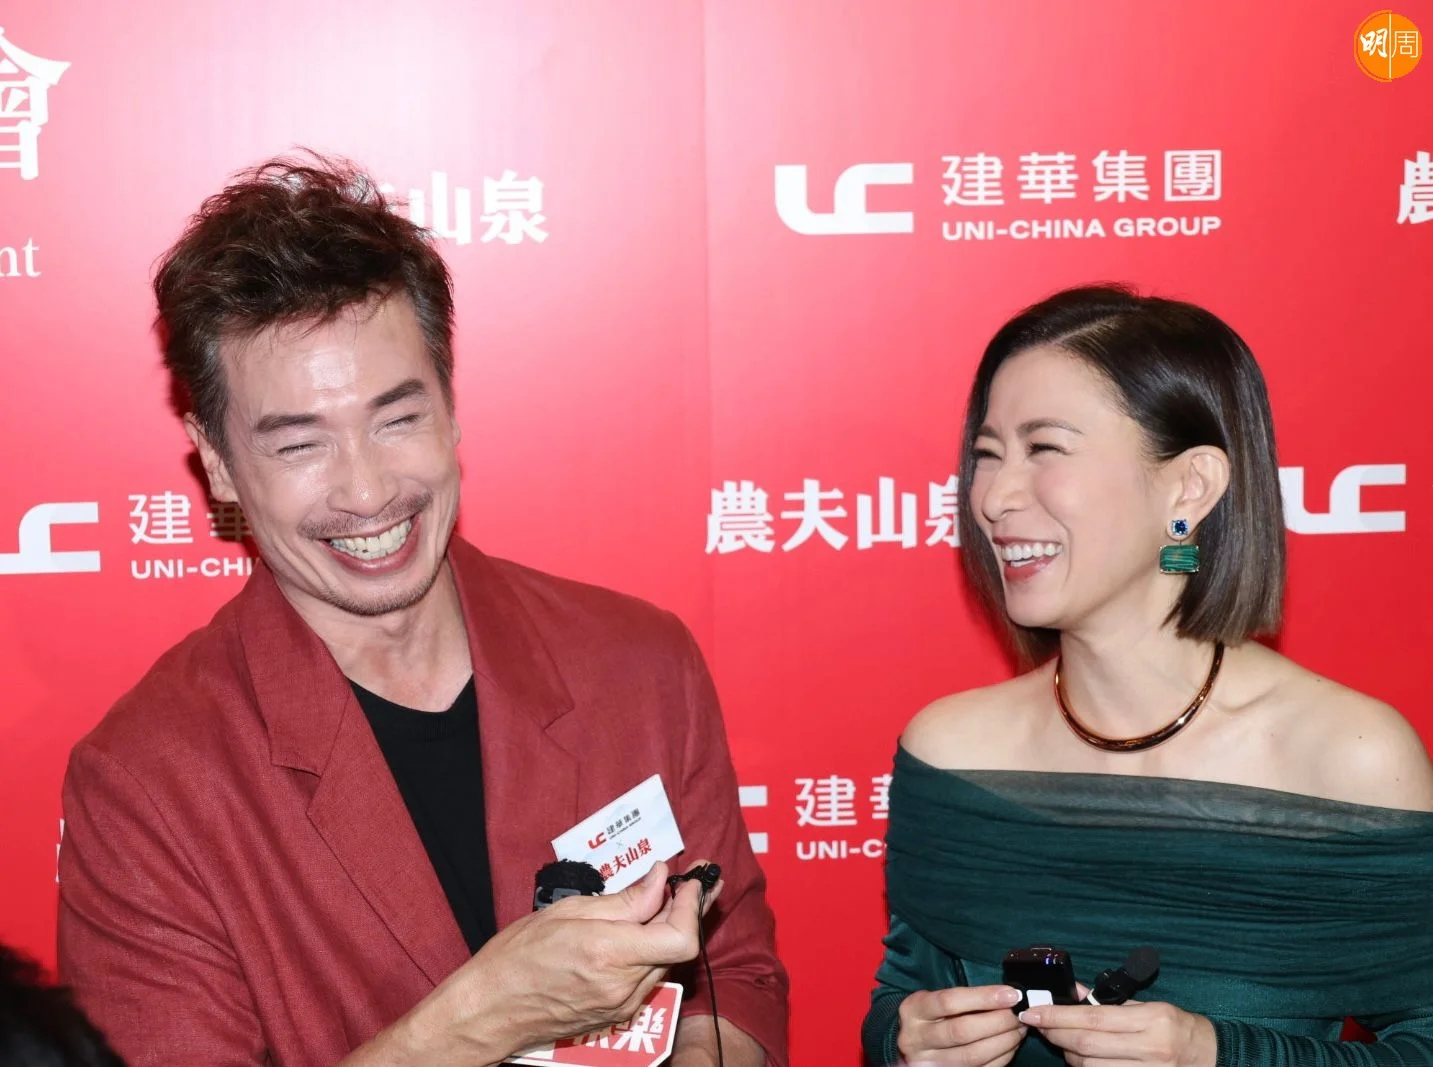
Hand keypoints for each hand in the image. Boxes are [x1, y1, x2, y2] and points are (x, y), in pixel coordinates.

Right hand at [389, 860, 719, 1065]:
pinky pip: (648, 977)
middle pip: (679, 947)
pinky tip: (643, 930)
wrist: (490, 1009)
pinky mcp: (617, 1015)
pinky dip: (652, 951)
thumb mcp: (566, 911)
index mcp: (608, 953)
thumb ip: (622, 901)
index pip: (680, 937)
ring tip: (666, 899)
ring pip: (665, 962)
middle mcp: (621, 985)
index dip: (693, 906)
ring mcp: (621, 1005)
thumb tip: (659, 880)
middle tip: (691, 881)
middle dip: (686, 910)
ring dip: (670, 930)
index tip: (690, 880)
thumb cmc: (517, 957)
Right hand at [897, 984, 1027, 1064]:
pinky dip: (1001, 1057)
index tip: (1010, 995)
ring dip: (1003, 1041)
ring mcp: (930, 1062)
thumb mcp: (936, 999)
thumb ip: (964, 998)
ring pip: (973, 1055)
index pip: (949, 1001)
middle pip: (962, 1031)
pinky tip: (1011, 1044)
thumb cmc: (931, 1015)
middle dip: (997, 1021)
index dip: (983, 997)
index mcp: (914, 1010)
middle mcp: (917, 1038)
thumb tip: (1006, 995)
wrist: (914, 1042)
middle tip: (1018, 1014)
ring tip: (1019, 1028)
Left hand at [1017, 997, 1215, 1066]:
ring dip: (1068, 1056)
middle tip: (1039, 1026)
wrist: (1213, 1058)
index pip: (1093, 1019)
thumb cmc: (1180, 1028)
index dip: (1057, 1017)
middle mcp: (1152, 1049)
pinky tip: (1080, 1059)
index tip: (1034, 1012)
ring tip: (1060, 1042)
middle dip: (1055, 1035)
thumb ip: (1109, 1002)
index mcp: (1153, 1020)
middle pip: (1087, 1047)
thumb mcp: (1149, 1006)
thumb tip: (1073, 991)